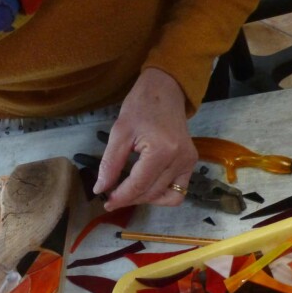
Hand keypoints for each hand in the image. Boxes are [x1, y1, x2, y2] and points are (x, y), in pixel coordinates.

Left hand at [94, 68, 197, 210]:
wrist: (165, 90)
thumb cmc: (141, 106)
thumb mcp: (119, 132)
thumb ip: (110, 164)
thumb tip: (101, 189)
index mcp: (162, 150)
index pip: (139, 185)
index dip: (121, 197)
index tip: (106, 202)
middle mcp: (180, 159)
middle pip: (152, 193)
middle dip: (130, 199)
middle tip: (112, 196)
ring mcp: (189, 162)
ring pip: (167, 196)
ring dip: (145, 199)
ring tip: (129, 192)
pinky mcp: (191, 162)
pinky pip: (178, 190)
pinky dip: (162, 195)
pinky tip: (146, 188)